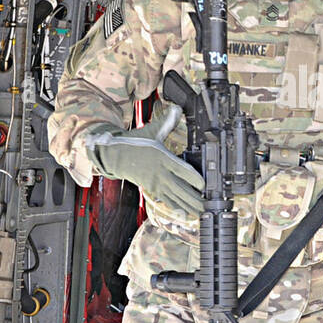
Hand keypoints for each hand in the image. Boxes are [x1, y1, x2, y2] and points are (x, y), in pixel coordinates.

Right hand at [85, 105, 203, 213]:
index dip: (194, 179)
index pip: (182, 170)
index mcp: (162, 158)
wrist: (115, 156)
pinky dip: (176, 207)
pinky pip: (166, 200)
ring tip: (200, 213)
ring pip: (175, 197)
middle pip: (181, 189)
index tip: (204, 185)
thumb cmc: (135, 143)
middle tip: (207, 206)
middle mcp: (160, 173)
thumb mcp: (152, 130)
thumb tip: (177, 108)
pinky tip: (185, 212)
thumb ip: (167, 121)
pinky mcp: (152, 188)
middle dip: (194, 199)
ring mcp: (156, 183)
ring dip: (187, 206)